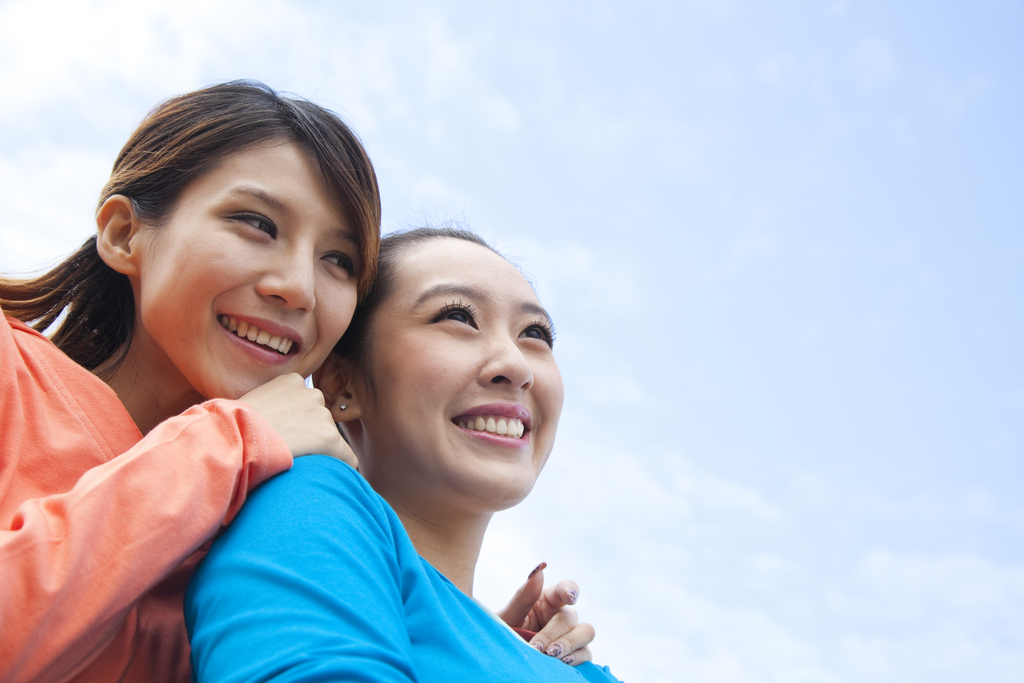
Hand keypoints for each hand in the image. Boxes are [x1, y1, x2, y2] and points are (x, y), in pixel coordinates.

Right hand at [239, 373, 357, 467]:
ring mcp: (322, 414)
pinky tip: (319, 475)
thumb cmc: (232, 429)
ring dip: (317, 452)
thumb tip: (277, 426)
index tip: (281, 438)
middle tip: (284, 451)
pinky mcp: (329, 437)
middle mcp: (312, 393)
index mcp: (292, 382)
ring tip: (290, 460)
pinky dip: (339, 468)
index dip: (296, 426)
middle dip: (308, 438)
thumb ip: (272, 410)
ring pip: (330, 440)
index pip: (306, 405)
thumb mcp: (252, 407)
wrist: (233, 440)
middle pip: (320, 422)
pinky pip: (348, 458)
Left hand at [496, 563, 595, 666]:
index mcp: (548, 600)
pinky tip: (561, 663)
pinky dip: (576, 658)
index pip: (565, 588)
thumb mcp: (508, 616)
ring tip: (550, 655)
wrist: (503, 659)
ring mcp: (571, 635)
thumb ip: (523, 596)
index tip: (569, 597)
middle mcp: (562, 615)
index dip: (570, 590)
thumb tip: (540, 570)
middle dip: (553, 633)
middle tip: (536, 648)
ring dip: (569, 644)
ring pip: (585, 632)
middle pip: (569, 617)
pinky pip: (586, 654)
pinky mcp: (577, 654)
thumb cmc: (505, 633)